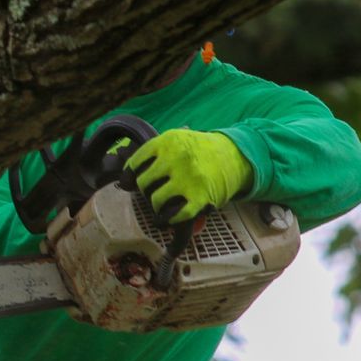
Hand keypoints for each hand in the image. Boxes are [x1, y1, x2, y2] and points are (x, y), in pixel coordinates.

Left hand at [126, 128, 252, 223]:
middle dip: (147, 190)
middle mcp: (176, 158)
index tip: (130, 183)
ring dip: (157, 207)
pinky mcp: (200, 197)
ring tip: (163, 206)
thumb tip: (124, 181)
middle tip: (155, 192)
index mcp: (167, 141)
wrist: (236, 155)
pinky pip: (174, 215)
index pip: (136, 163)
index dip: (130, 176)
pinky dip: (169, 220)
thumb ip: (154, 154)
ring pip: (155, 200)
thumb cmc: (201, 150)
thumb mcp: (178, 140)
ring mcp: (188, 178)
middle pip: (144, 183)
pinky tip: (168, 219)